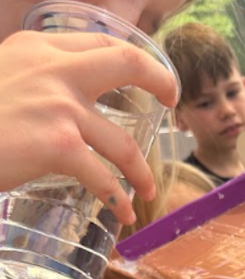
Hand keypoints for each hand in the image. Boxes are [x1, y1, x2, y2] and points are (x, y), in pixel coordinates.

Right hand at [0, 31, 177, 223]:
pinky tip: (124, 213)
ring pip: (122, 143)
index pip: (101, 43)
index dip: (135, 60)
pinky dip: (118, 200)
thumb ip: (38, 80)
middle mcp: (54, 69)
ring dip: (142, 172)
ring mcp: (59, 107)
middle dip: (160, 81)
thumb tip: (71, 101)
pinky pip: (103, 178)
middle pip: (126, 65)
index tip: (152, 77)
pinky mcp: (58, 145)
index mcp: (40, 47)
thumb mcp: (4, 76)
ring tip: (148, 191)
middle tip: (173, 103)